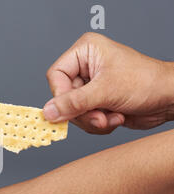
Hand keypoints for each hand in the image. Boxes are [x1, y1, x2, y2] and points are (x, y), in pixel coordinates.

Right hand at [43, 32, 173, 133]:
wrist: (170, 99)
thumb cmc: (147, 82)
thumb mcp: (106, 91)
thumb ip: (74, 103)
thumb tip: (49, 112)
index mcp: (85, 52)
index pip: (56, 75)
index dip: (61, 96)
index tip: (69, 111)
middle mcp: (85, 67)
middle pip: (64, 97)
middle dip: (83, 112)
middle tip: (100, 116)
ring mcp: (91, 86)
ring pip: (73, 112)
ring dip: (93, 120)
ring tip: (112, 116)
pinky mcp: (97, 102)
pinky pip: (84, 119)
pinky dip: (99, 124)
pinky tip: (115, 117)